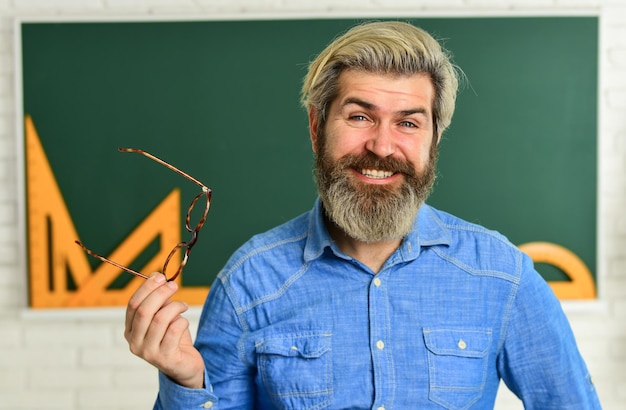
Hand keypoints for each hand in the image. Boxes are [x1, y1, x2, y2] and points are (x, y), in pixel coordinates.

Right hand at [125, 273, 204, 388]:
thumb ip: (158, 301)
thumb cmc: (172, 337)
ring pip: (160, 319)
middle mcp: (134, 343)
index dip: (146, 288)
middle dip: (160, 293)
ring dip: (175, 307)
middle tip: (174, 285)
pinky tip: (185, 322)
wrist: (184, 365)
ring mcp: (148, 352)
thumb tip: (156, 277)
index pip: (133, 305)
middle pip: (144, 311)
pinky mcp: (165, 358)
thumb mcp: (163, 316)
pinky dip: (182, 321)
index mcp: (130, 330)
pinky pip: (174, 330)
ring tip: (183, 305)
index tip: (160, 277)